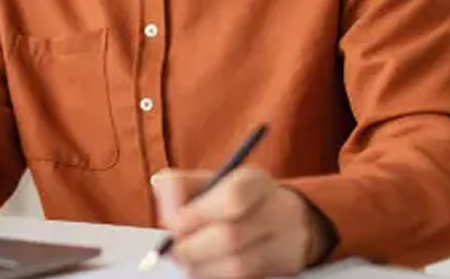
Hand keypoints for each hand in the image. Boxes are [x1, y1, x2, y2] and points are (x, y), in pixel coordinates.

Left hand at [151, 168, 328, 278]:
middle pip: (230, 236)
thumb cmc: (240, 199)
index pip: (231, 197)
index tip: (172, 222)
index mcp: (254, 181)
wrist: (291, 221)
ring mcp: (283, 243)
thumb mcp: (215, 181)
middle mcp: (274, 210)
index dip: (196, 214)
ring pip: (237, 265)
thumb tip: (159, 192)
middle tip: (173, 249)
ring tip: (185, 260)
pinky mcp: (282, 269)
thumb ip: (183, 185)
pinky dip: (214, 276)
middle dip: (192, 246)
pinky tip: (202, 268)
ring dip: (201, 267)